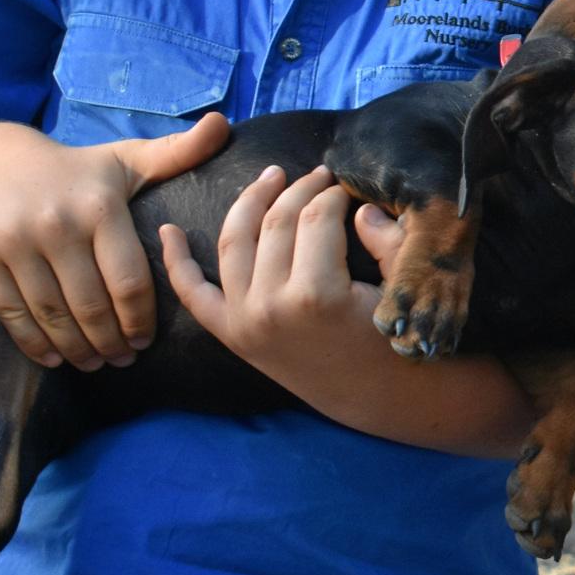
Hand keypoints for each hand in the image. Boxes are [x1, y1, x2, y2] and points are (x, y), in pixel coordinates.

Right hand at [0, 113, 229, 368]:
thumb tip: (222, 125)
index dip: (140, 318)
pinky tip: (55, 358)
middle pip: (91, 304)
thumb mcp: (126, 159)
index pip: (128, 278)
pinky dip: (35, 343)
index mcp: (99, 206)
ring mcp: (16, 243)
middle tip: (124, 359)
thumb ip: (177, 151)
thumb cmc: (75, 171)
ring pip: (53, 314)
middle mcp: (56, 225)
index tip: (147, 339)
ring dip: (77, 348)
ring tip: (96, 362)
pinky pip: (13, 313)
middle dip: (111, 340)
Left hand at [158, 166, 402, 373]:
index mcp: (317, 293)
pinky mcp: (230, 334)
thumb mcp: (404, 288)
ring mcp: (244, 319)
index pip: (318, 216)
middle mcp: (271, 304)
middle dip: (300, 189)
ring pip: (235, 241)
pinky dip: (175, 262)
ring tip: (271, 179)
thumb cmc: (396, 341)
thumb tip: (361, 206)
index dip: (334, 193)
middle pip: (277, 222)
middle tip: (318, 176)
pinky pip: (193, 293)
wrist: (375, 398)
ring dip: (249, 202)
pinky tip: (169, 230)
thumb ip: (389, 240)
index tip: (347, 186)